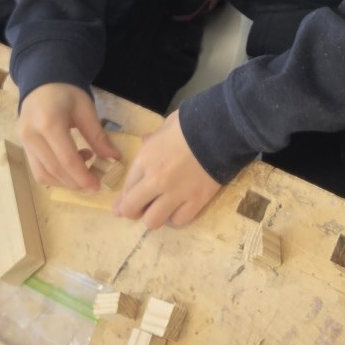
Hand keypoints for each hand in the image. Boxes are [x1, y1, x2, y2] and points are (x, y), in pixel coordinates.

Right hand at [16, 83, 117, 188]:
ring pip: (43, 175)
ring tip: (84, 167)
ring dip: (65, 181)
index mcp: (49, 123)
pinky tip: (70, 164)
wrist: (43, 82)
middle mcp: (32, 135)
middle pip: (54, 170)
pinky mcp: (23, 147)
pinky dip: (55, 176)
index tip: (97, 185)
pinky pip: (38, 170)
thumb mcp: (86, 109)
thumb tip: (114, 158)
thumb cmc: (67, 92)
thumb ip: (97, 135)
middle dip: (76, 182)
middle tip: (94, 182)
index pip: (66, 159)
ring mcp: (24, 142)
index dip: (82, 176)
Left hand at [114, 110, 220, 228]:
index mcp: (145, 160)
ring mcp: (176, 194)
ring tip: (160, 210)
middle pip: (132, 209)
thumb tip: (145, 141)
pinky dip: (176, 217)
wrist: (221, 130)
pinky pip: (179, 220)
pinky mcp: (196, 201)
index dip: (123, 200)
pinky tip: (178, 209)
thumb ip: (152, 140)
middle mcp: (156, 181)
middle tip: (140, 209)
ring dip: (154, 217)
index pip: (126, 189)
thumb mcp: (165, 127)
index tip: (122, 205)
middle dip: (132, 211)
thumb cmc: (190, 123)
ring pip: (153, 221)